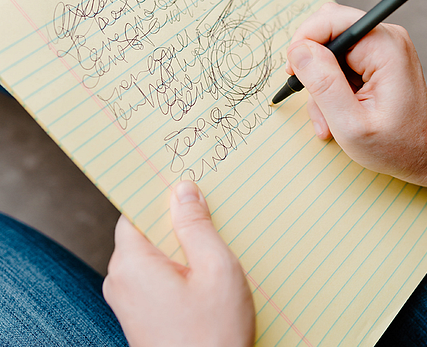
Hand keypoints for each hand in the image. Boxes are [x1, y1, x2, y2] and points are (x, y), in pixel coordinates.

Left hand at [103, 180, 254, 346]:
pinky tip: (203, 277)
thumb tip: (183, 190)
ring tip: (212, 250)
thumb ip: (196, 225)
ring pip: (153, 255)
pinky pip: (155, 276)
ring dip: (180, 247)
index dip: (160, 197)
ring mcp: (127, 299)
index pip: (136, 211)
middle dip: (176, 223)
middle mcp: (120, 279)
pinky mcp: (139, 314)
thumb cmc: (212, 335)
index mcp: (132, 263)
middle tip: (209, 218)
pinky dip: (177, 269)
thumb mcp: (215, 268)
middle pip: (146, 232)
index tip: (183, 186)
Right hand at [286, 2, 426, 187]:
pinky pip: (335, 64)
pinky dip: (328, 89)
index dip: (304, 43)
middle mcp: (383, 39)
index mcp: (383, 47)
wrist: (421, 153)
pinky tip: (334, 115)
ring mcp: (378, 49)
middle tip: (312, 98)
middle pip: (326, 32)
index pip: (330, 21)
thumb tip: (298, 51)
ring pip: (327, 52)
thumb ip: (323, 84)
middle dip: (311, 67)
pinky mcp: (372, 60)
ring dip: (319, 86)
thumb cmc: (395, 144)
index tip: (294, 72)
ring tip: (327, 119)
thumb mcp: (351, 123)